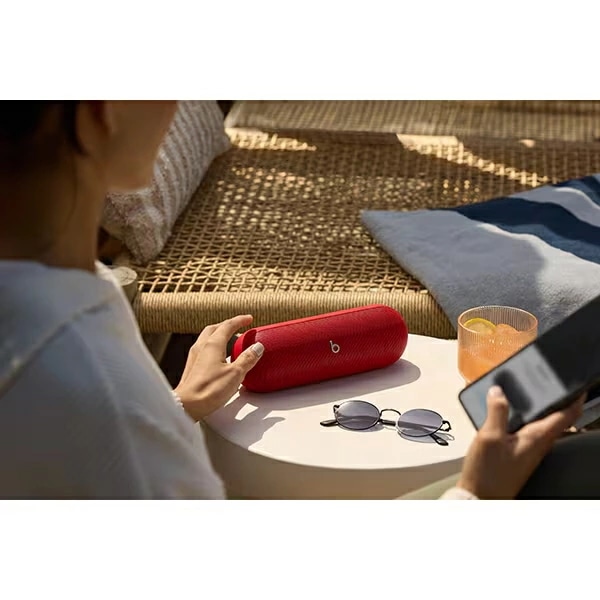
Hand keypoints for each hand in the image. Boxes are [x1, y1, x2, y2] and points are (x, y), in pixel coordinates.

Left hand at [174, 315, 263, 420]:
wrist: (187, 405)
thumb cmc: (208, 390)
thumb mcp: (235, 373)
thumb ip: (247, 359)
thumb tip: (257, 348)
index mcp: (213, 344)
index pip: (227, 325)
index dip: (239, 320)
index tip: (248, 319)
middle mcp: (201, 347)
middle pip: (214, 329)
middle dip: (227, 325)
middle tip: (238, 326)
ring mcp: (194, 357)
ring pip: (207, 339)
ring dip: (219, 336)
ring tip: (230, 341)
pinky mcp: (192, 368)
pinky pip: (203, 350)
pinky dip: (213, 347)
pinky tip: (219, 358)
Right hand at [457, 385, 584, 498]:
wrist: (481, 497)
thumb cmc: (488, 473)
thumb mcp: (489, 437)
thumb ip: (496, 412)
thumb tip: (499, 391)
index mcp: (537, 438)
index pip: (567, 415)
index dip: (576, 398)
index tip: (578, 387)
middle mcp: (539, 445)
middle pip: (557, 420)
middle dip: (558, 401)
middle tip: (552, 386)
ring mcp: (530, 452)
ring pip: (543, 426)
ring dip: (541, 411)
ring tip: (530, 396)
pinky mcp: (520, 456)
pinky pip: (529, 433)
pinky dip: (525, 420)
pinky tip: (509, 417)